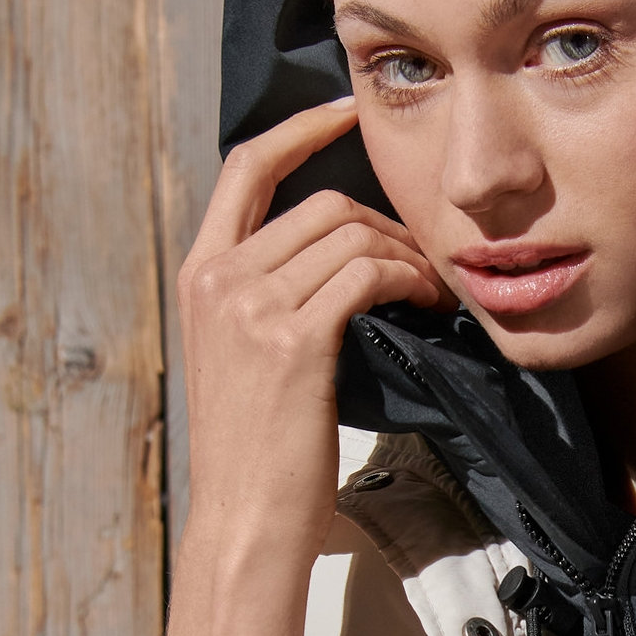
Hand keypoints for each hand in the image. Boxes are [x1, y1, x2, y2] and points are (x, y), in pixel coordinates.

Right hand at [164, 99, 443, 635]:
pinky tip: (432, 305)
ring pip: (351, 234)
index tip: (347, 111)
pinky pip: (368, 273)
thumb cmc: (259, 453)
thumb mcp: (245, 358)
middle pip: (322, 203)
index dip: (301, 128)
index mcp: (200, 274)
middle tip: (427, 259)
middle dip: (388, 222)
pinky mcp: (293, 339)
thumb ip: (273, 297)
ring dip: (409, 255)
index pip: (245, 166)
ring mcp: (249, 306)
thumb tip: (344, 255)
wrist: (246, 524)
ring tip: (435, 289)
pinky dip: (412, 281)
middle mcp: (217, 279)